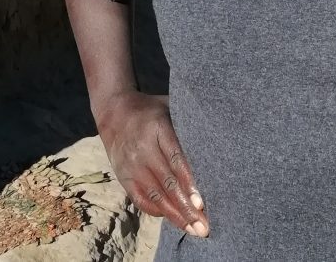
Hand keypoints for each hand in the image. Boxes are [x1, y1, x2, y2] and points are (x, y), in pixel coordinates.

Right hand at [95, 91, 208, 236]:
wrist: (114, 113)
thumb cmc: (154, 110)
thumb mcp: (171, 107)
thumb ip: (190, 124)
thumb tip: (221, 141)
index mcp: (158, 128)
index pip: (176, 158)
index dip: (190, 181)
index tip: (203, 201)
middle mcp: (142, 149)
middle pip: (167, 182)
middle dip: (187, 207)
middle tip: (204, 225)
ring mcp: (131, 165)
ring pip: (155, 195)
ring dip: (175, 215)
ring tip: (193, 229)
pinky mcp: (124, 177)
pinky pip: (141, 199)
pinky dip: (158, 211)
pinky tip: (175, 218)